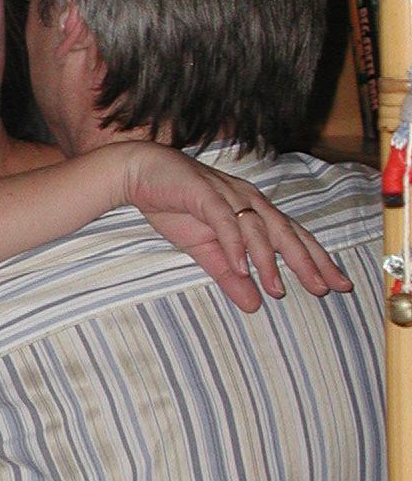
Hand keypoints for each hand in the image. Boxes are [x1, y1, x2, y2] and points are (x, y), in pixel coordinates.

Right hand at [120, 146, 351, 312]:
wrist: (142, 174)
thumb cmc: (177, 207)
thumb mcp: (205, 251)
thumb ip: (229, 276)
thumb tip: (253, 305)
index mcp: (254, 212)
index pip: (293, 238)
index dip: (316, 260)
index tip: (337, 285)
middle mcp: (249, 201)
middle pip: (286, 233)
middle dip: (307, 261)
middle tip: (324, 288)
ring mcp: (228, 196)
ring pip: (257, 229)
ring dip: (268, 260)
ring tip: (277, 289)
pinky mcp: (204, 194)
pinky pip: (224, 221)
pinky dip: (234, 243)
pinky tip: (240, 267)